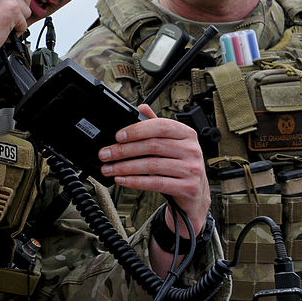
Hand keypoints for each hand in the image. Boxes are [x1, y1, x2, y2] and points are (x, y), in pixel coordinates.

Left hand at [98, 105, 210, 237]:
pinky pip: (156, 183)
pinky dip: (135, 182)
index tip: (118, 136)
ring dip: (125, 168)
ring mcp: (191, 169)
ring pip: (152, 165)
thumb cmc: (180, 164)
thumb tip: (141, 108)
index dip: (137, 130)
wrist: (196, 192)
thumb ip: (156, 125)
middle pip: (153, 146)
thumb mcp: (172, 142)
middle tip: (106, 154)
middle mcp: (191, 149)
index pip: (161, 126)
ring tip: (109, 169)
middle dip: (124, 150)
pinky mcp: (187, 187)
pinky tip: (122, 180)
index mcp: (187, 133)